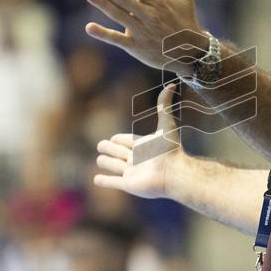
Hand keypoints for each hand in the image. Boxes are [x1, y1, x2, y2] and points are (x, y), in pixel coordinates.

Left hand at [84, 0, 204, 73]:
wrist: (192, 51)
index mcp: (160, 1)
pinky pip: (118, 40)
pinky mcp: (138, 47)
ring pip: (120, 17)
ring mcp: (143, 32)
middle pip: (125, 1)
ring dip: (104, 6)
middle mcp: (151, 16)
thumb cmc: (186, 17)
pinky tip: (89, 27)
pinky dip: (104, 34)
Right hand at [94, 81, 184, 198]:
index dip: (118, 139)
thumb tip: (171, 84)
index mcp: (142, 146)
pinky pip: (112, 182)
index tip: (115, 139)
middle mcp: (135, 159)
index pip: (123, 141)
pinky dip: (104, 181)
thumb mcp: (166, 123)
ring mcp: (131, 173)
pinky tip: (97, 179)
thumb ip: (165, 104)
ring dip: (106, 162)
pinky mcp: (127, 185)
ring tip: (102, 160)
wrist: (173, 172)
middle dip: (109, 148)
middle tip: (108, 147)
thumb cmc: (170, 149)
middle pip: (114, 152)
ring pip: (110, 166)